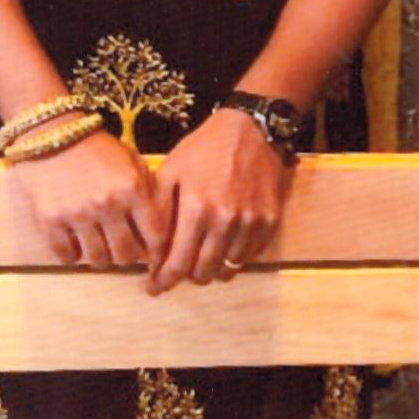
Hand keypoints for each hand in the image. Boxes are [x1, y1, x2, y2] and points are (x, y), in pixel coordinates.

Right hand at [12, 115, 168, 269]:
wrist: (51, 133)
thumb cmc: (96, 149)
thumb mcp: (132, 162)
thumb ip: (149, 193)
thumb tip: (162, 231)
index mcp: (133, 188)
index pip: (156, 237)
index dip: (156, 251)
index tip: (152, 256)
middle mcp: (107, 204)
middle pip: (126, 255)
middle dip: (127, 255)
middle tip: (122, 248)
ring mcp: (78, 213)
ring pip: (98, 259)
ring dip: (101, 256)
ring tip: (99, 244)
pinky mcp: (50, 220)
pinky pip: (67, 256)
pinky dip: (73, 254)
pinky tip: (75, 241)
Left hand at [146, 109, 291, 294]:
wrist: (252, 130)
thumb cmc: (206, 148)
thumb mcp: (172, 170)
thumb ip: (159, 210)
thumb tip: (149, 249)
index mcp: (197, 208)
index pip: (178, 263)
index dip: (163, 281)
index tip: (153, 288)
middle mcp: (225, 220)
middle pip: (203, 272)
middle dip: (186, 277)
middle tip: (177, 271)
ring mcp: (250, 223)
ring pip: (227, 269)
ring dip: (211, 269)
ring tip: (200, 259)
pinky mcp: (269, 222)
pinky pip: (248, 257)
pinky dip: (233, 258)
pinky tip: (223, 245)